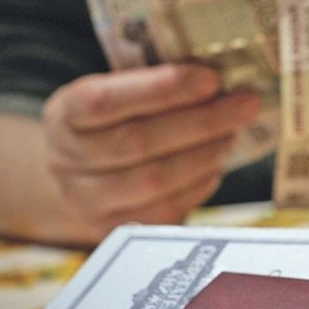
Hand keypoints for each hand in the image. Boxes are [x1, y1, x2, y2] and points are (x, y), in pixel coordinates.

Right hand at [43, 63, 258, 236]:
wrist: (82, 182)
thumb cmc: (112, 129)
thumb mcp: (116, 99)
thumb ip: (153, 89)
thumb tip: (219, 81)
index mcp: (65, 115)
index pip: (107, 100)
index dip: (162, 89)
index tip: (211, 78)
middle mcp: (67, 160)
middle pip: (139, 142)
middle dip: (201, 122)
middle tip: (244, 106)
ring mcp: (87, 201)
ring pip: (154, 179)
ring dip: (204, 155)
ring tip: (233, 135)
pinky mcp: (114, 229)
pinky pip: (164, 210)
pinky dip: (197, 186)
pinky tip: (215, 167)